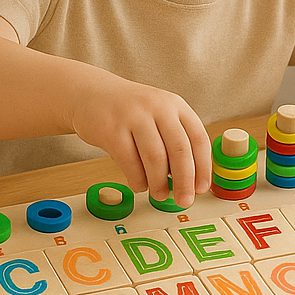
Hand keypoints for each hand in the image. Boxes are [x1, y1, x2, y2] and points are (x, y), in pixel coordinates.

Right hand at [70, 71, 211, 207]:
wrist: (90, 94)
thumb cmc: (130, 113)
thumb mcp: (159, 116)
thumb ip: (175, 141)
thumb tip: (190, 180)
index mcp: (176, 105)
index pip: (198, 138)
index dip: (203, 167)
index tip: (202, 188)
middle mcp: (158, 107)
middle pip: (179, 149)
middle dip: (185, 180)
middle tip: (185, 200)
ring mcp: (134, 116)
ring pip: (155, 157)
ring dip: (159, 183)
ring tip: (160, 195)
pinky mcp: (111, 129)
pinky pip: (130, 161)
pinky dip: (137, 179)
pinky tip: (140, 185)